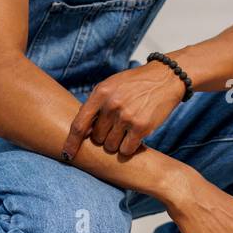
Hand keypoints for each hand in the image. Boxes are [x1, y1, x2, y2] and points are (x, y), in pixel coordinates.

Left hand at [61, 61, 186, 160]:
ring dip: (116, 144)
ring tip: (125, 131)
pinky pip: (126, 150)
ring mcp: (126, 116)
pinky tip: (134, 138)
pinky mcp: (141, 127)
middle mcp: (111, 105)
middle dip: (103, 138)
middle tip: (114, 129)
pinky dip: (128, 148)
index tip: (67, 154)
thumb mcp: (111, 85)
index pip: (79, 124)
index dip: (71, 142)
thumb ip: (96, 104)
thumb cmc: (135, 84)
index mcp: (100, 93)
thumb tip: (83, 131)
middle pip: (97, 138)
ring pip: (111, 146)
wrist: (165, 78)